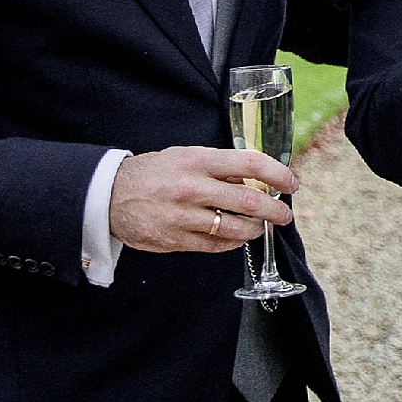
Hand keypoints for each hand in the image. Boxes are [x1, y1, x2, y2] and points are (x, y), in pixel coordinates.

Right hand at [109, 145, 298, 254]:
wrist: (109, 195)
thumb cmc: (154, 173)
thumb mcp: (186, 156)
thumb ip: (220, 166)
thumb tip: (257, 177)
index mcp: (198, 160)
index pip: (250, 163)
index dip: (277, 174)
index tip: (291, 182)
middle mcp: (193, 188)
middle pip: (249, 201)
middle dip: (275, 211)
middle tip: (285, 215)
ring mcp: (184, 216)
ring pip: (236, 228)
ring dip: (256, 230)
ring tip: (260, 227)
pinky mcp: (176, 240)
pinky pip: (216, 245)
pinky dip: (233, 243)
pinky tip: (237, 237)